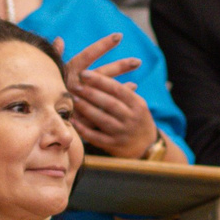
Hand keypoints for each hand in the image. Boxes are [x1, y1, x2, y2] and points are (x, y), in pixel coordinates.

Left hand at [63, 34, 160, 158]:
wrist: (147, 146)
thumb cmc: (136, 118)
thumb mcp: (136, 103)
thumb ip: (122, 90)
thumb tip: (103, 72)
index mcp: (137, 104)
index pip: (117, 89)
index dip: (100, 81)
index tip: (84, 73)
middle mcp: (131, 118)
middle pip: (109, 103)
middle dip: (91, 93)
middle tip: (75, 85)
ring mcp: (123, 133)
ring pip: (102, 119)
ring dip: (86, 109)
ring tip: (73, 99)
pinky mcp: (114, 146)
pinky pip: (97, 138)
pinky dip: (84, 130)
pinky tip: (73, 122)